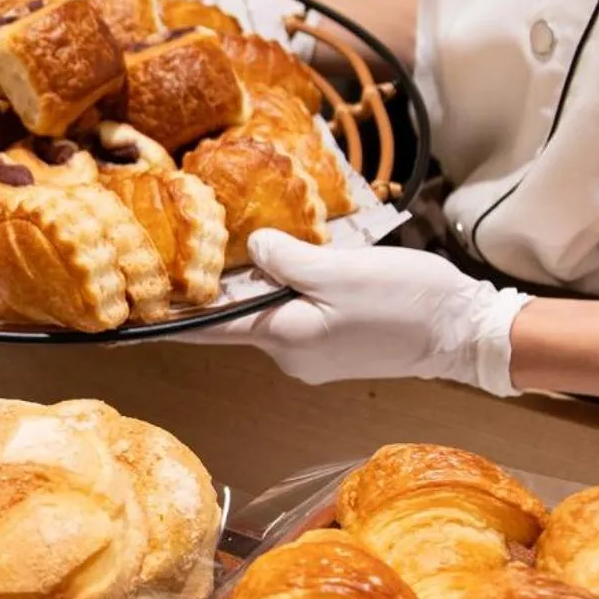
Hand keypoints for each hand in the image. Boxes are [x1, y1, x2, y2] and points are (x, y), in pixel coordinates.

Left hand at [187, 231, 530, 394]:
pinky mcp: (336, 349)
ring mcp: (314, 357)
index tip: (133, 312)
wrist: (465, 332)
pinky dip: (301, 291)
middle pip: (241, 314)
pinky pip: (302, 315)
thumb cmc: (406, 300)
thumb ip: (287, 260)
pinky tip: (320, 267)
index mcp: (284, 336)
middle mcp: (291, 355)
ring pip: (275, 311)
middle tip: (215, 241)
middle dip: (231, 283)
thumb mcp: (340, 270)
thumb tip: (253, 250)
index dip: (171, 315)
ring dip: (275, 282)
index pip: (209, 327)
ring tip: (291, 248)